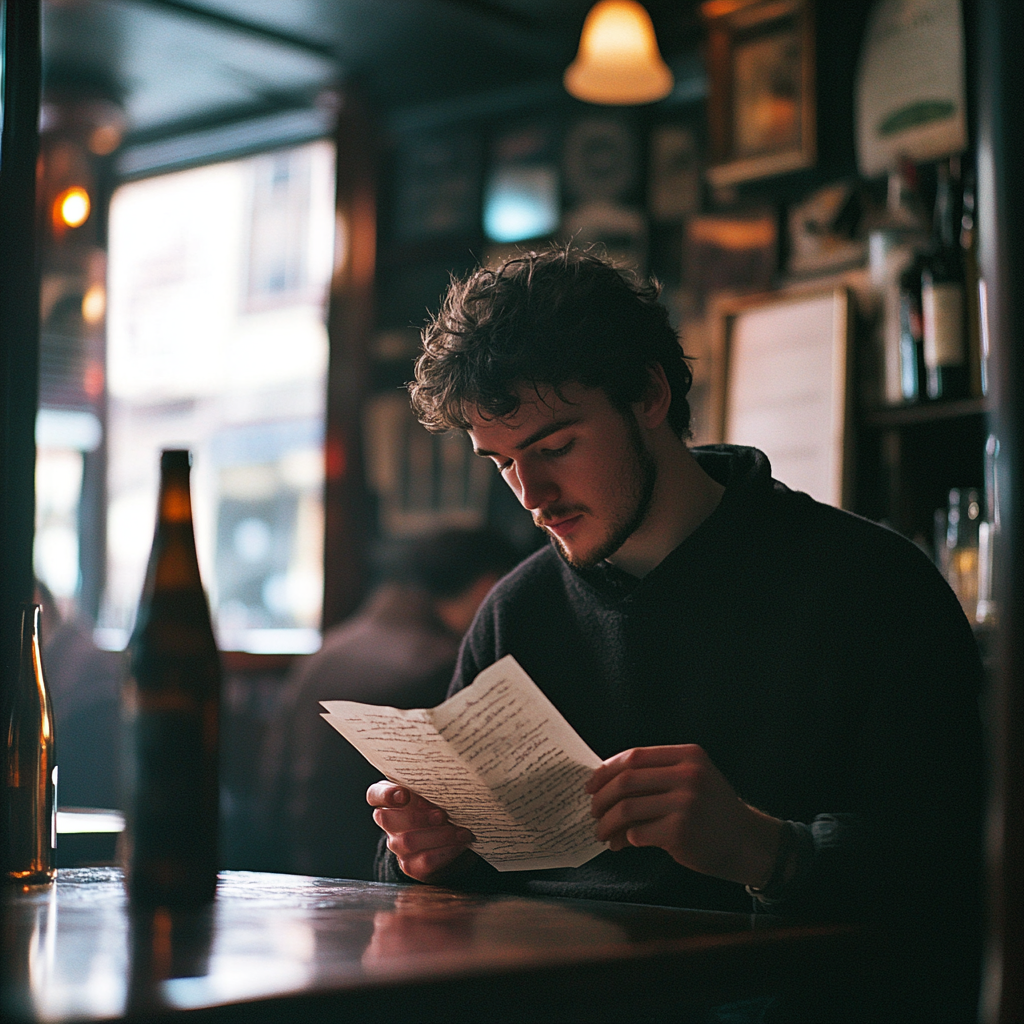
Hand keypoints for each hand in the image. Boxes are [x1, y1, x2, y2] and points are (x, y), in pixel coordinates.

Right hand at [366, 782, 475, 882]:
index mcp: (390, 800)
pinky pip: (425, 860)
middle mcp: (389, 823)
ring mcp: (398, 846)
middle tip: (442, 814)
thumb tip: (448, 783)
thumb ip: (430, 787)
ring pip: (409, 841)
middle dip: (417, 816)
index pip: (375, 795)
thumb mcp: (431, 794)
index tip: (404, 794)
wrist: (444, 841)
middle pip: (389, 819)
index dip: (386, 794)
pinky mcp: (411, 865)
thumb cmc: (437, 807)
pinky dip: (446, 851)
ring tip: (462, 831)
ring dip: (440, 835)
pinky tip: (461, 844)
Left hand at [585, 745, 782, 886]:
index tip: (591, 784)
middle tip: (592, 811)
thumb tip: (606, 783)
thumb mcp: (693, 779)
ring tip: (601, 832)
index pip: (634, 756)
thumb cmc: (712, 810)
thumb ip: (657, 775)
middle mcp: (687, 776)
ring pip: (627, 809)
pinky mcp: (681, 832)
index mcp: (688, 756)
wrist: (748, 842)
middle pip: (626, 781)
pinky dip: (623, 839)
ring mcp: (685, 804)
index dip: (606, 770)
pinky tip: (620, 844)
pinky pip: (638, 833)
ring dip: (607, 823)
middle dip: (601, 798)